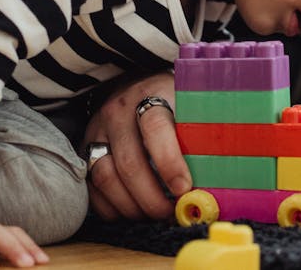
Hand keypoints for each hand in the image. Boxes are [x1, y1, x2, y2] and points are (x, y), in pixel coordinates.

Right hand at [83, 72, 190, 220]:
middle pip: (129, 162)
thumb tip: (214, 180)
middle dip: (151, 197)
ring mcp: (97, 130)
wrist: (139, 85)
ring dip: (131, 205)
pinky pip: (92, 187)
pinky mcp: (85, 149)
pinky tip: (132, 210)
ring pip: (105, 177)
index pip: (155, 127)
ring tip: (153, 214)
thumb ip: (201, 135)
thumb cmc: (173, 102)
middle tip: (171, 212)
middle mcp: (118, 111)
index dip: (169, 162)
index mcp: (150, 95)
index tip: (184, 188)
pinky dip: (111, 207)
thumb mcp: (190, 105)